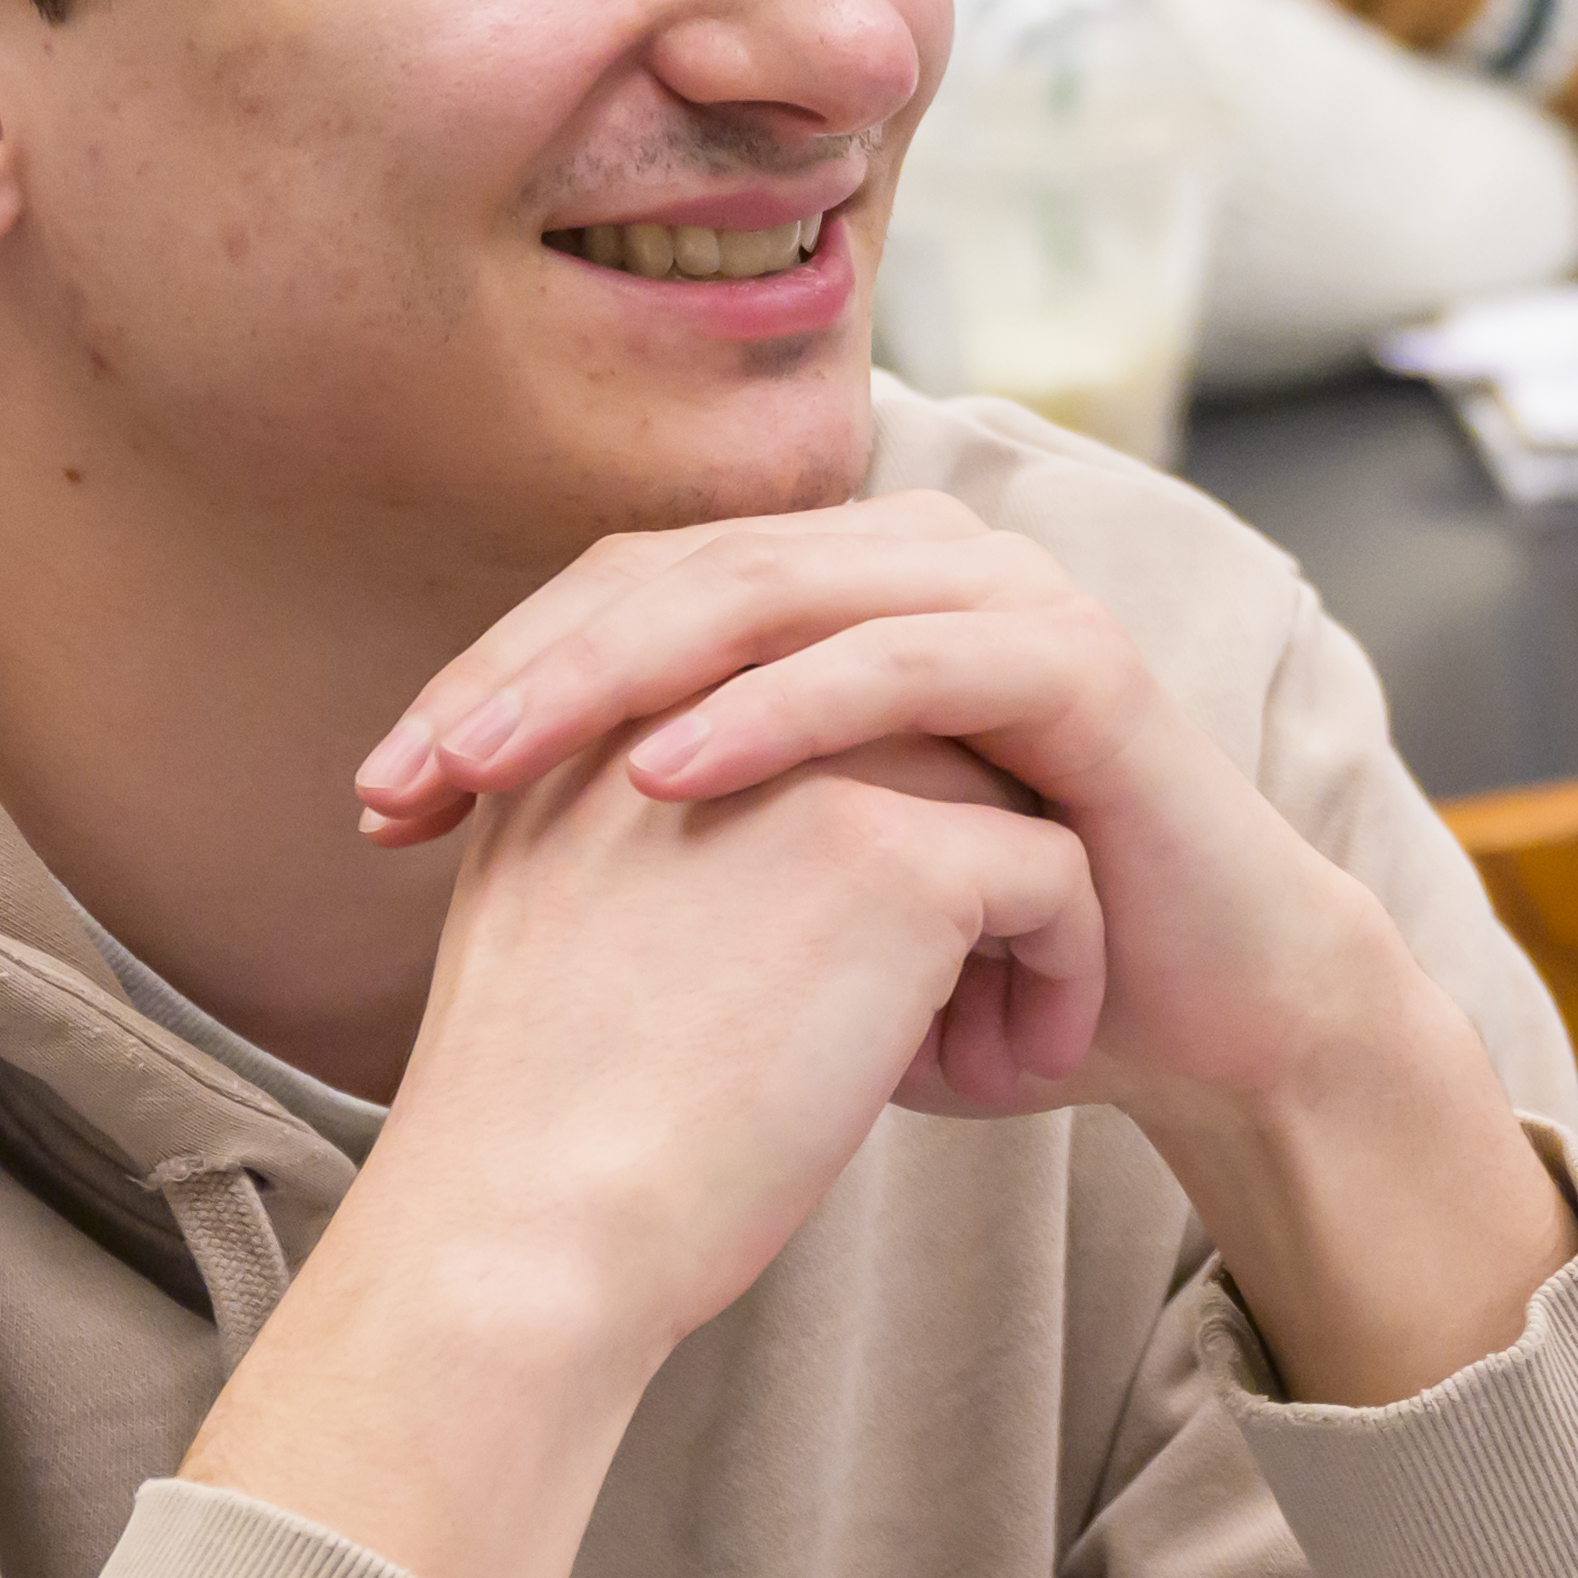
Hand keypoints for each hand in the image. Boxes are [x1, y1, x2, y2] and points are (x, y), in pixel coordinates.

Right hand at [189, 718, 1098, 1577]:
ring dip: (1011, 918)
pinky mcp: (895, 850)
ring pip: (996, 789)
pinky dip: (1064, 970)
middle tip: (942, 1014)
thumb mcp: (563, 924)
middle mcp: (706, 697)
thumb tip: (783, 859)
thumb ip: (646, 839)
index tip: (851, 970)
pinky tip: (1011, 1074)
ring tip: (976, 1047)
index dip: (857, 831)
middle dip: (944, 863)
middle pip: (905, 730)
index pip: (802, 707)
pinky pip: (1054, 869)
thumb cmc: (540, 1125)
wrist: (524, 1227)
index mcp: (610, 707)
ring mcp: (805, 760)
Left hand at [356, 498, 1570, 1402]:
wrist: (1198, 1015)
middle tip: (404, 773)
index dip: (491, 678)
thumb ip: (672, 847)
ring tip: (495, 765)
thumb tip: (476, 869)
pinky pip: (897, 663)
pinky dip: (775, 712)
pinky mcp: (1077, 665)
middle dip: (520, 675)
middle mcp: (913, 561)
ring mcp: (1001, 596)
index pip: (626, 594)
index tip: (379, 799)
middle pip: (673, 574)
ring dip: (615, 675)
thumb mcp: (800, 896)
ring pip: (770, 593)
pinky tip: (667, 771)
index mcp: (838, 593)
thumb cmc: (984, 965)